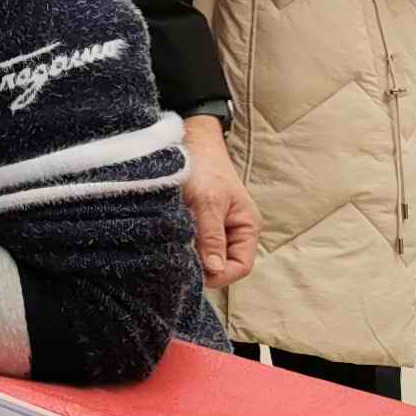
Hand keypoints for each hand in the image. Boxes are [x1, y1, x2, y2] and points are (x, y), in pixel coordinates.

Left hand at [182, 118, 258, 289]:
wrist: (190, 139)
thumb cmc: (204, 166)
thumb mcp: (208, 201)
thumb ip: (212, 236)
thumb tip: (214, 271)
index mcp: (247, 228)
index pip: (241, 267)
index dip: (221, 275)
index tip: (196, 274)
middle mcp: (233, 233)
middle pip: (222, 266)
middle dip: (202, 267)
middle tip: (178, 260)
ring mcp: (215, 230)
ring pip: (205, 257)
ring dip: (190, 256)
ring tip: (172, 247)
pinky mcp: (197, 225)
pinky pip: (193, 245)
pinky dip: (182, 246)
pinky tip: (168, 240)